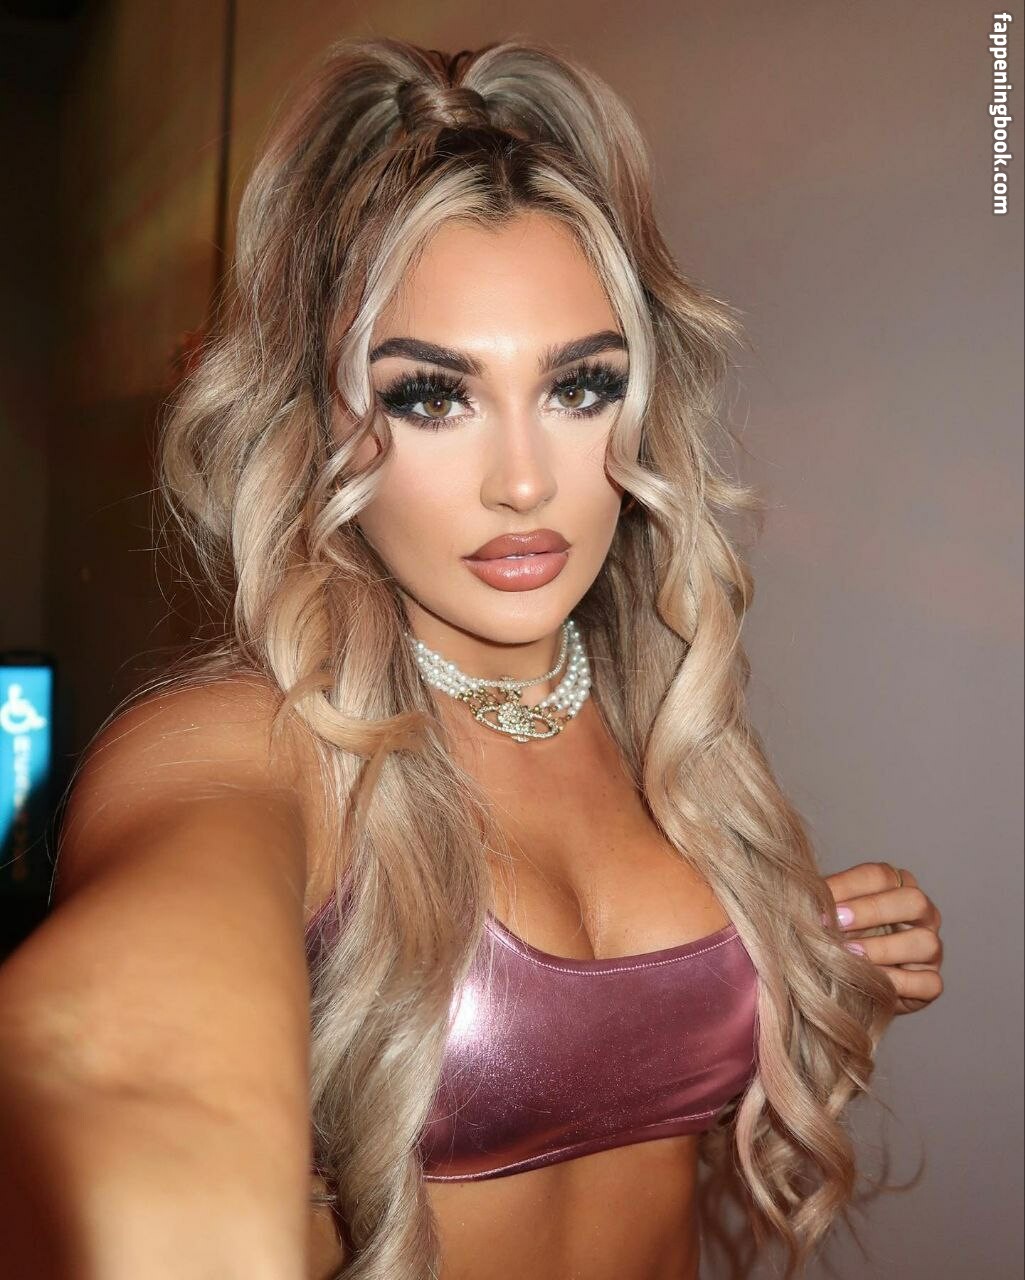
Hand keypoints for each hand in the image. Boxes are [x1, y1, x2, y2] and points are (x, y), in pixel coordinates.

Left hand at [823, 861, 943, 1014]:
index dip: (849, 885)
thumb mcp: (829, 914)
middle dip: (872, 910)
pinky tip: (869, 983)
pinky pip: (927, 982)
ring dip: (883, 949)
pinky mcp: (932, 983)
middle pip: (912, 901)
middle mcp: (922, 914)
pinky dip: (897, 983)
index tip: (819, 898)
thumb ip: (822, 902)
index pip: (880, 875)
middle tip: (837, 924)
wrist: (846, 982)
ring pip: (925, 942)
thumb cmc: (836, 937)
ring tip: (849, 954)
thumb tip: (799, 893)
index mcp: (896, 886)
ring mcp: (931, 948)